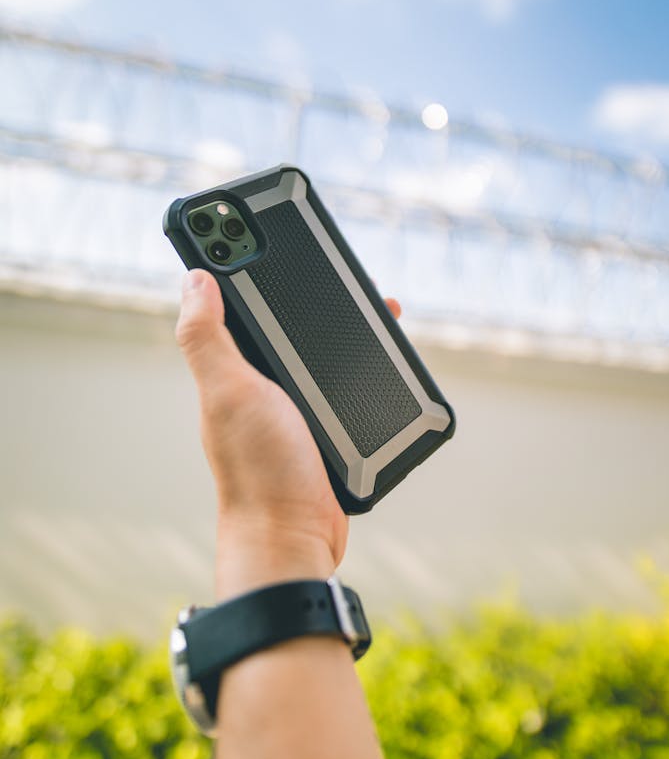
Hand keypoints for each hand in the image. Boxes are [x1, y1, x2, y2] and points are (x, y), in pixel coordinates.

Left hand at [176, 268, 400, 597]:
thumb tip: (195, 277)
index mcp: (232, 369)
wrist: (296, 536)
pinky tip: (383, 353)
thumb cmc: (259, 469)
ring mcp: (292, 406)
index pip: (232, 302)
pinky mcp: (322, 427)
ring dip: (344, 324)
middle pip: (283, 321)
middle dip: (303, 285)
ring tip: (372, 300)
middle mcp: (258, 384)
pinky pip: (343, 383)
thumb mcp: (230, 393)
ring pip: (320, 351)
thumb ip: (208, 338)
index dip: (236, 261)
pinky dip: (363, 363)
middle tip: (328, 255)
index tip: (249, 223)